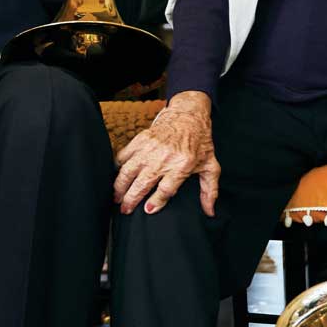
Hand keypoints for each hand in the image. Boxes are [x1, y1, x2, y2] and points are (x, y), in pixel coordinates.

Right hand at [114, 92, 219, 215]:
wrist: (189, 114)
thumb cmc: (200, 141)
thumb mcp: (210, 166)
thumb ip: (210, 191)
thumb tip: (210, 212)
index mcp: (182, 165)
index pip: (165, 190)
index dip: (156, 202)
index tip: (148, 210)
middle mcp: (164, 157)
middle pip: (143, 183)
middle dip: (131, 199)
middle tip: (125, 209)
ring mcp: (150, 148)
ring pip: (129, 171)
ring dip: (120, 186)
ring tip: (116, 197)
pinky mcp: (141, 139)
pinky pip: (124, 155)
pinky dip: (118, 166)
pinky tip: (116, 176)